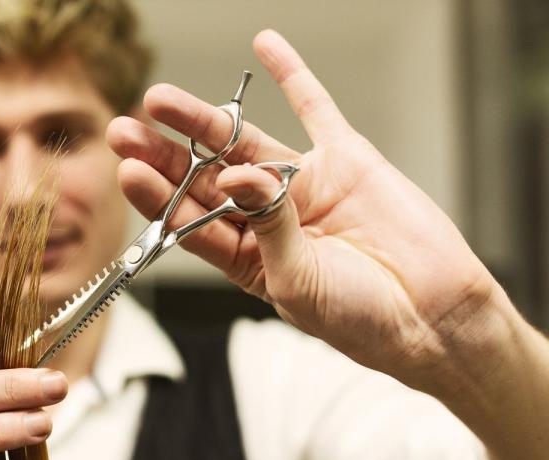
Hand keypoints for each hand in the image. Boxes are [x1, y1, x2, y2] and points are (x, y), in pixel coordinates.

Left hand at [107, 30, 511, 394]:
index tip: (127, 170)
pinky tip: (264, 44)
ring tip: (160, 99)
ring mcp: (303, 185)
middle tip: (123, 128)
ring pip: (243, 143)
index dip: (158, 195)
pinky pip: (314, 108)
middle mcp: (265, 218)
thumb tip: (236, 174)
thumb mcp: (299, 283)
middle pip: (204, 177)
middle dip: (164, 153)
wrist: (433, 314)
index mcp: (245, 258)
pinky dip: (291, 76)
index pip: (190, 220)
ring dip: (203, 120)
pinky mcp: (345, 160)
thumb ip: (267, 229)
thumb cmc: (359, 318)